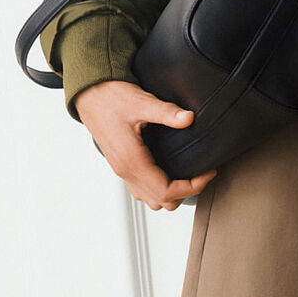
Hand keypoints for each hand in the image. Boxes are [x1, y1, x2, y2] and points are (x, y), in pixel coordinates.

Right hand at [74, 79, 216, 211]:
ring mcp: (122, 170)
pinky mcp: (122, 166)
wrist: (89, 94)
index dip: (192, 187)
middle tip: (202, 173)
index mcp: (131, 160)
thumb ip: (166, 112)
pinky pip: (142, 189)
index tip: (208, 172)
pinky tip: (171, 169)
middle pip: (161, 202)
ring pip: (151, 200)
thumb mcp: (141, 102)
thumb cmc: (110, 97)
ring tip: (189, 174)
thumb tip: (189, 118)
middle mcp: (125, 171)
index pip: (166, 191)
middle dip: (186, 192)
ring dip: (172, 193)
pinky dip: (159, 188)